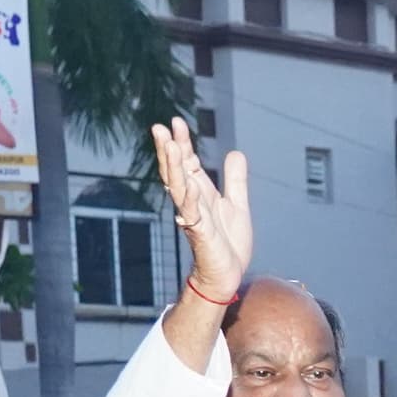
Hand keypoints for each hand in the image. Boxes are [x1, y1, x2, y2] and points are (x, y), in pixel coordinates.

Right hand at [150, 117, 254, 301]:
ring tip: (171, 146)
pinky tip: (189, 184)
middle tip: (160, 128)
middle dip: (169, 149)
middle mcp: (192, 202)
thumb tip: (236, 153)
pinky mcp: (200, 233)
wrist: (227, 274)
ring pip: (179, 188)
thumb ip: (235, 180)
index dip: (182, 143)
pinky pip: (192, 214)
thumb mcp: (237, 204)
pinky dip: (190, 199)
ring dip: (174, 168)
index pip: (187, 162)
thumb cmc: (228, 243)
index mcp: (200, 193)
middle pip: (176, 171)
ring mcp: (194, 217)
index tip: (176, 122)